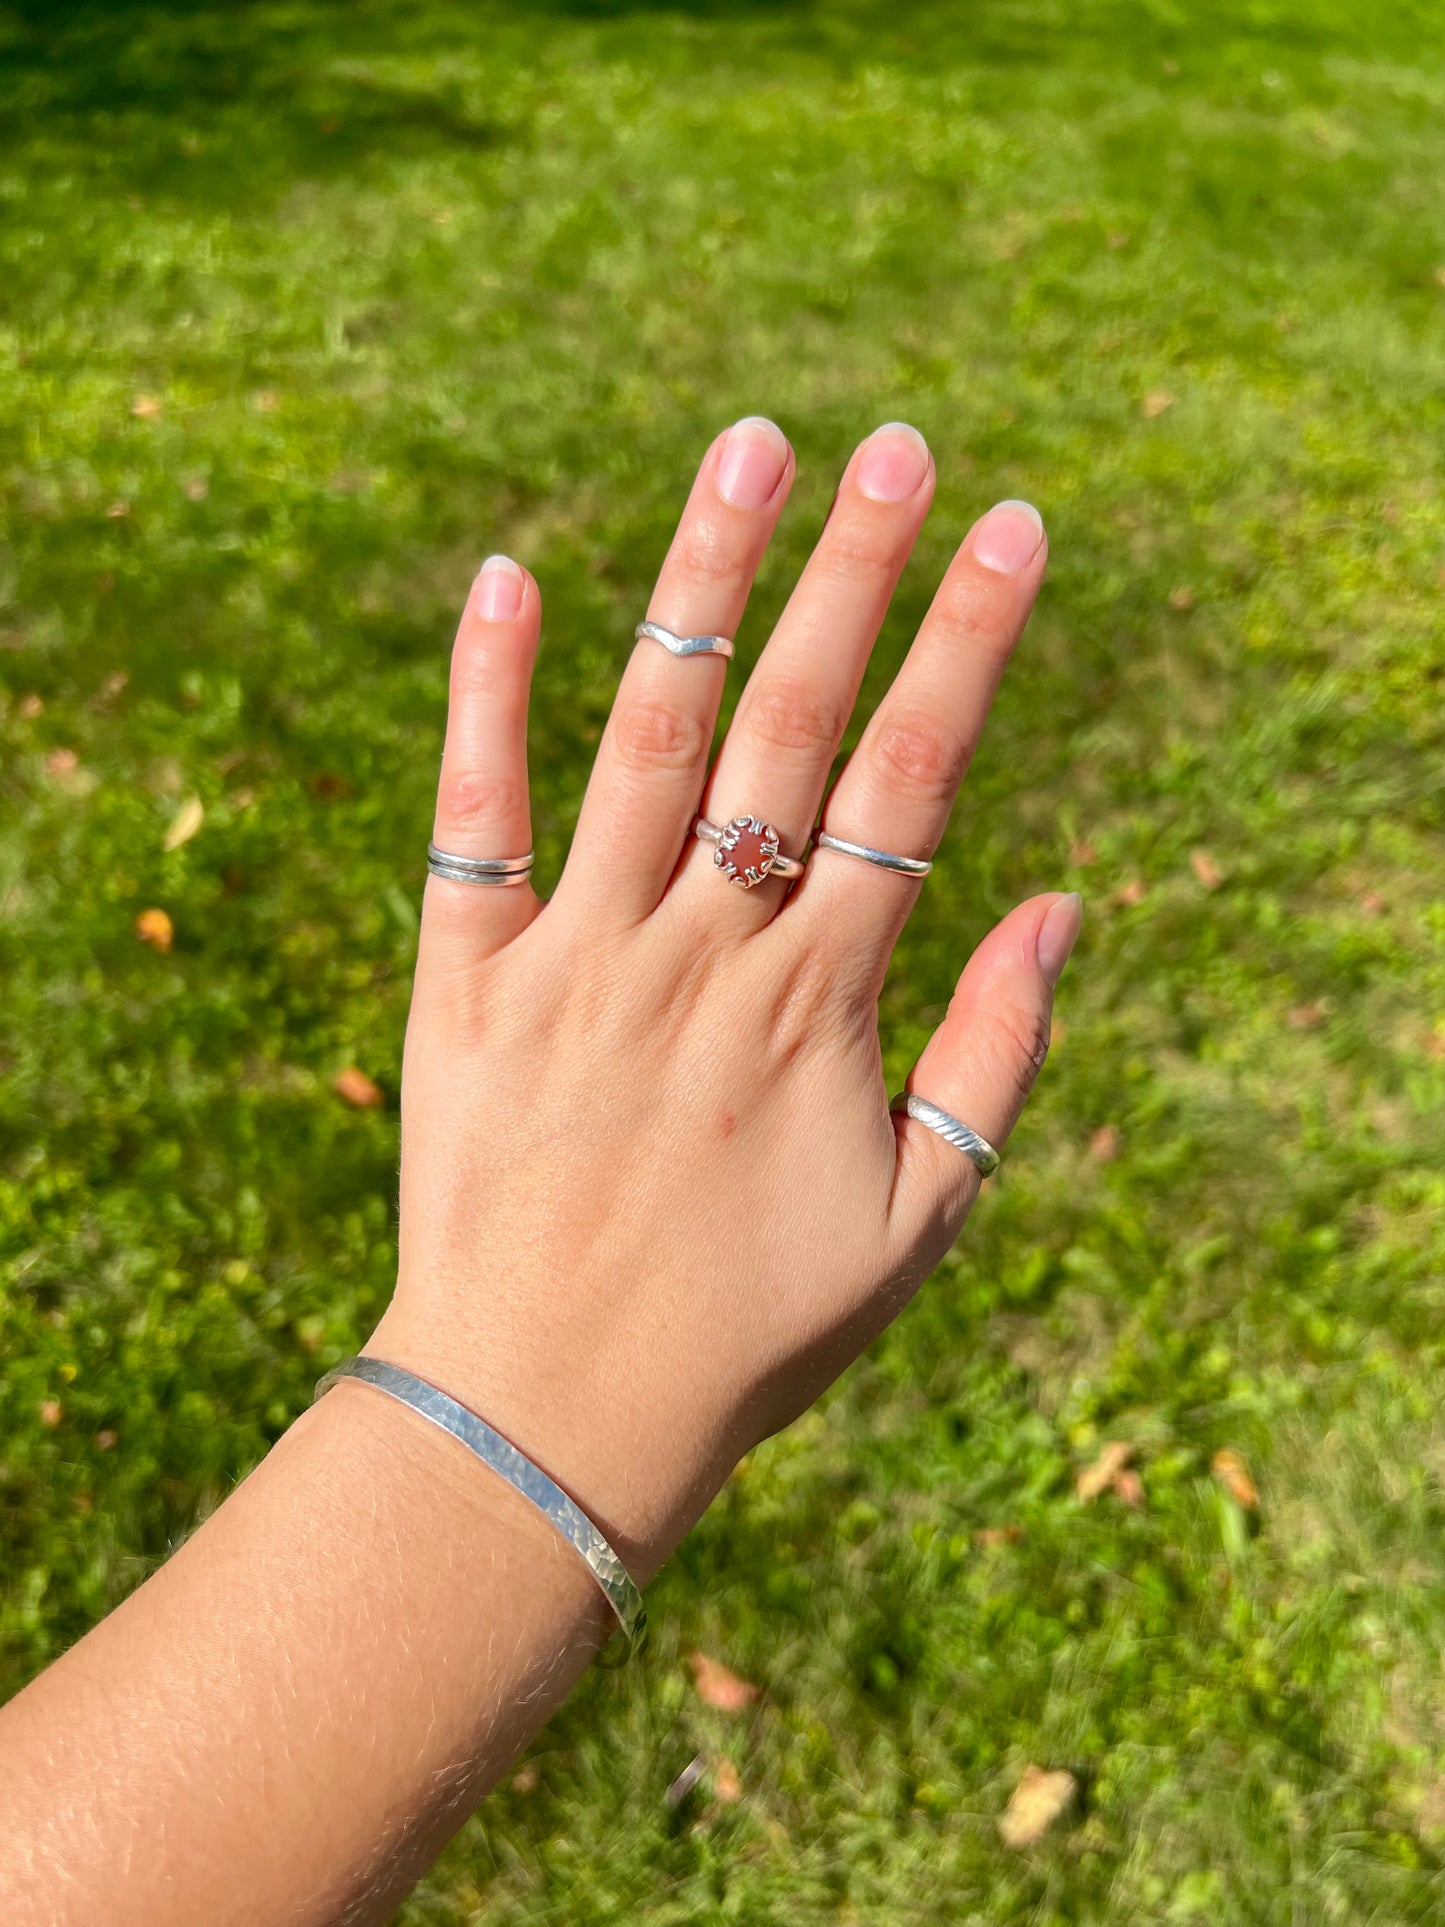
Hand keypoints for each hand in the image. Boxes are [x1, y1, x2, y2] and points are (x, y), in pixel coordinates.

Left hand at [369, 418, 1077, 1582]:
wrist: (549, 1413)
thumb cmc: (752, 1329)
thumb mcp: (920, 1220)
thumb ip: (996, 1056)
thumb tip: (1063, 902)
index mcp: (818, 999)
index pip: (913, 780)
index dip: (968, 641)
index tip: (1013, 523)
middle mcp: (702, 948)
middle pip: (792, 723)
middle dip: (856, 572)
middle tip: (900, 441)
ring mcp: (576, 954)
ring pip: (649, 730)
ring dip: (702, 582)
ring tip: (750, 451)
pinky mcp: (466, 979)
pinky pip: (474, 817)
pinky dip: (488, 696)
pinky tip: (508, 576)